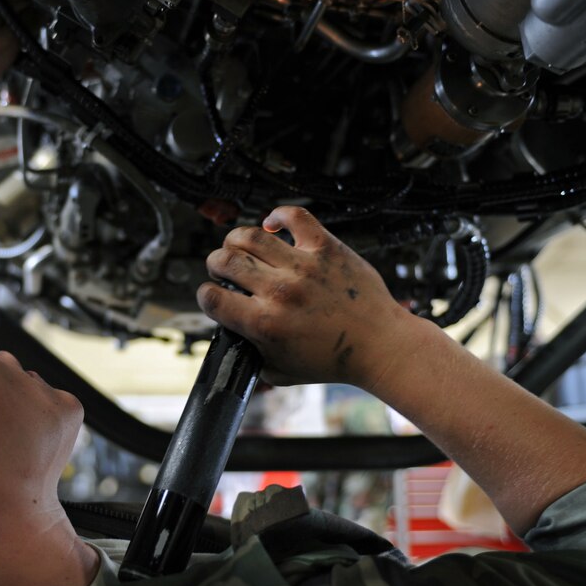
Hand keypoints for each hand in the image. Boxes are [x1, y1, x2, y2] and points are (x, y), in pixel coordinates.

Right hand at [196, 206, 416, 389]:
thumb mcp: (279, 370)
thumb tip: (231, 336)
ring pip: (249, 235)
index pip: (212, 298)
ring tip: (242, 248)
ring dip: (236, 241)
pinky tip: (273, 226)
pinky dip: (277, 215)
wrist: (379, 345)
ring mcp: (304, 266)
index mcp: (265, 324)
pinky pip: (293, 216)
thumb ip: (250, 354)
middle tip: (225, 270)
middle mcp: (281, 291)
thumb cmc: (332, 360)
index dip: (206, 295)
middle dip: (216, 264)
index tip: (214, 294)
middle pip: (224, 260)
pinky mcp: (325, 248)